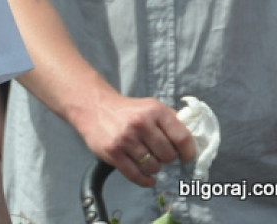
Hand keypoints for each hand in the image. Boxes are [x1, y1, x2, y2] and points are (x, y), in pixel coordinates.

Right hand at [74, 90, 196, 186]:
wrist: (93, 107)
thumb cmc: (128, 110)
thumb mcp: (151, 106)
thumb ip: (172, 120)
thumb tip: (195, 140)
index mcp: (155, 110)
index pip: (182, 138)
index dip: (188, 152)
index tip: (186, 157)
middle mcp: (140, 123)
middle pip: (168, 156)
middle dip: (167, 159)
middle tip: (159, 154)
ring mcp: (125, 138)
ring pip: (153, 167)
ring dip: (154, 167)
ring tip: (147, 159)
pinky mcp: (113, 152)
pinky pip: (136, 175)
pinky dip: (145, 180)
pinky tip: (147, 177)